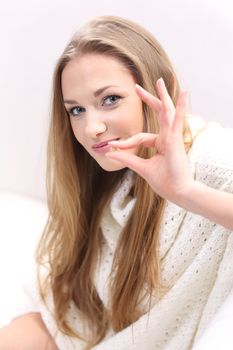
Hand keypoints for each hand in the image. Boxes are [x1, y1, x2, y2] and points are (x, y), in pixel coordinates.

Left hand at [106, 78, 192, 202]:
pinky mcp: (175, 140)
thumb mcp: (142, 167)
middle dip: (149, 100)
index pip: (140, 137)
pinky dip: (180, 106)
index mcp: (161, 143)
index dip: (125, 142)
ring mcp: (172, 137)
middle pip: (158, 114)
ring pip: (167, 112)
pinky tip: (184, 93)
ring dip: (163, 96)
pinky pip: (177, 120)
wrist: (177, 192)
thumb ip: (128, 158)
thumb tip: (111, 152)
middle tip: (137, 87)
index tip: (112, 145)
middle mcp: (167, 137)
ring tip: (160, 81)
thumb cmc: (164, 181)